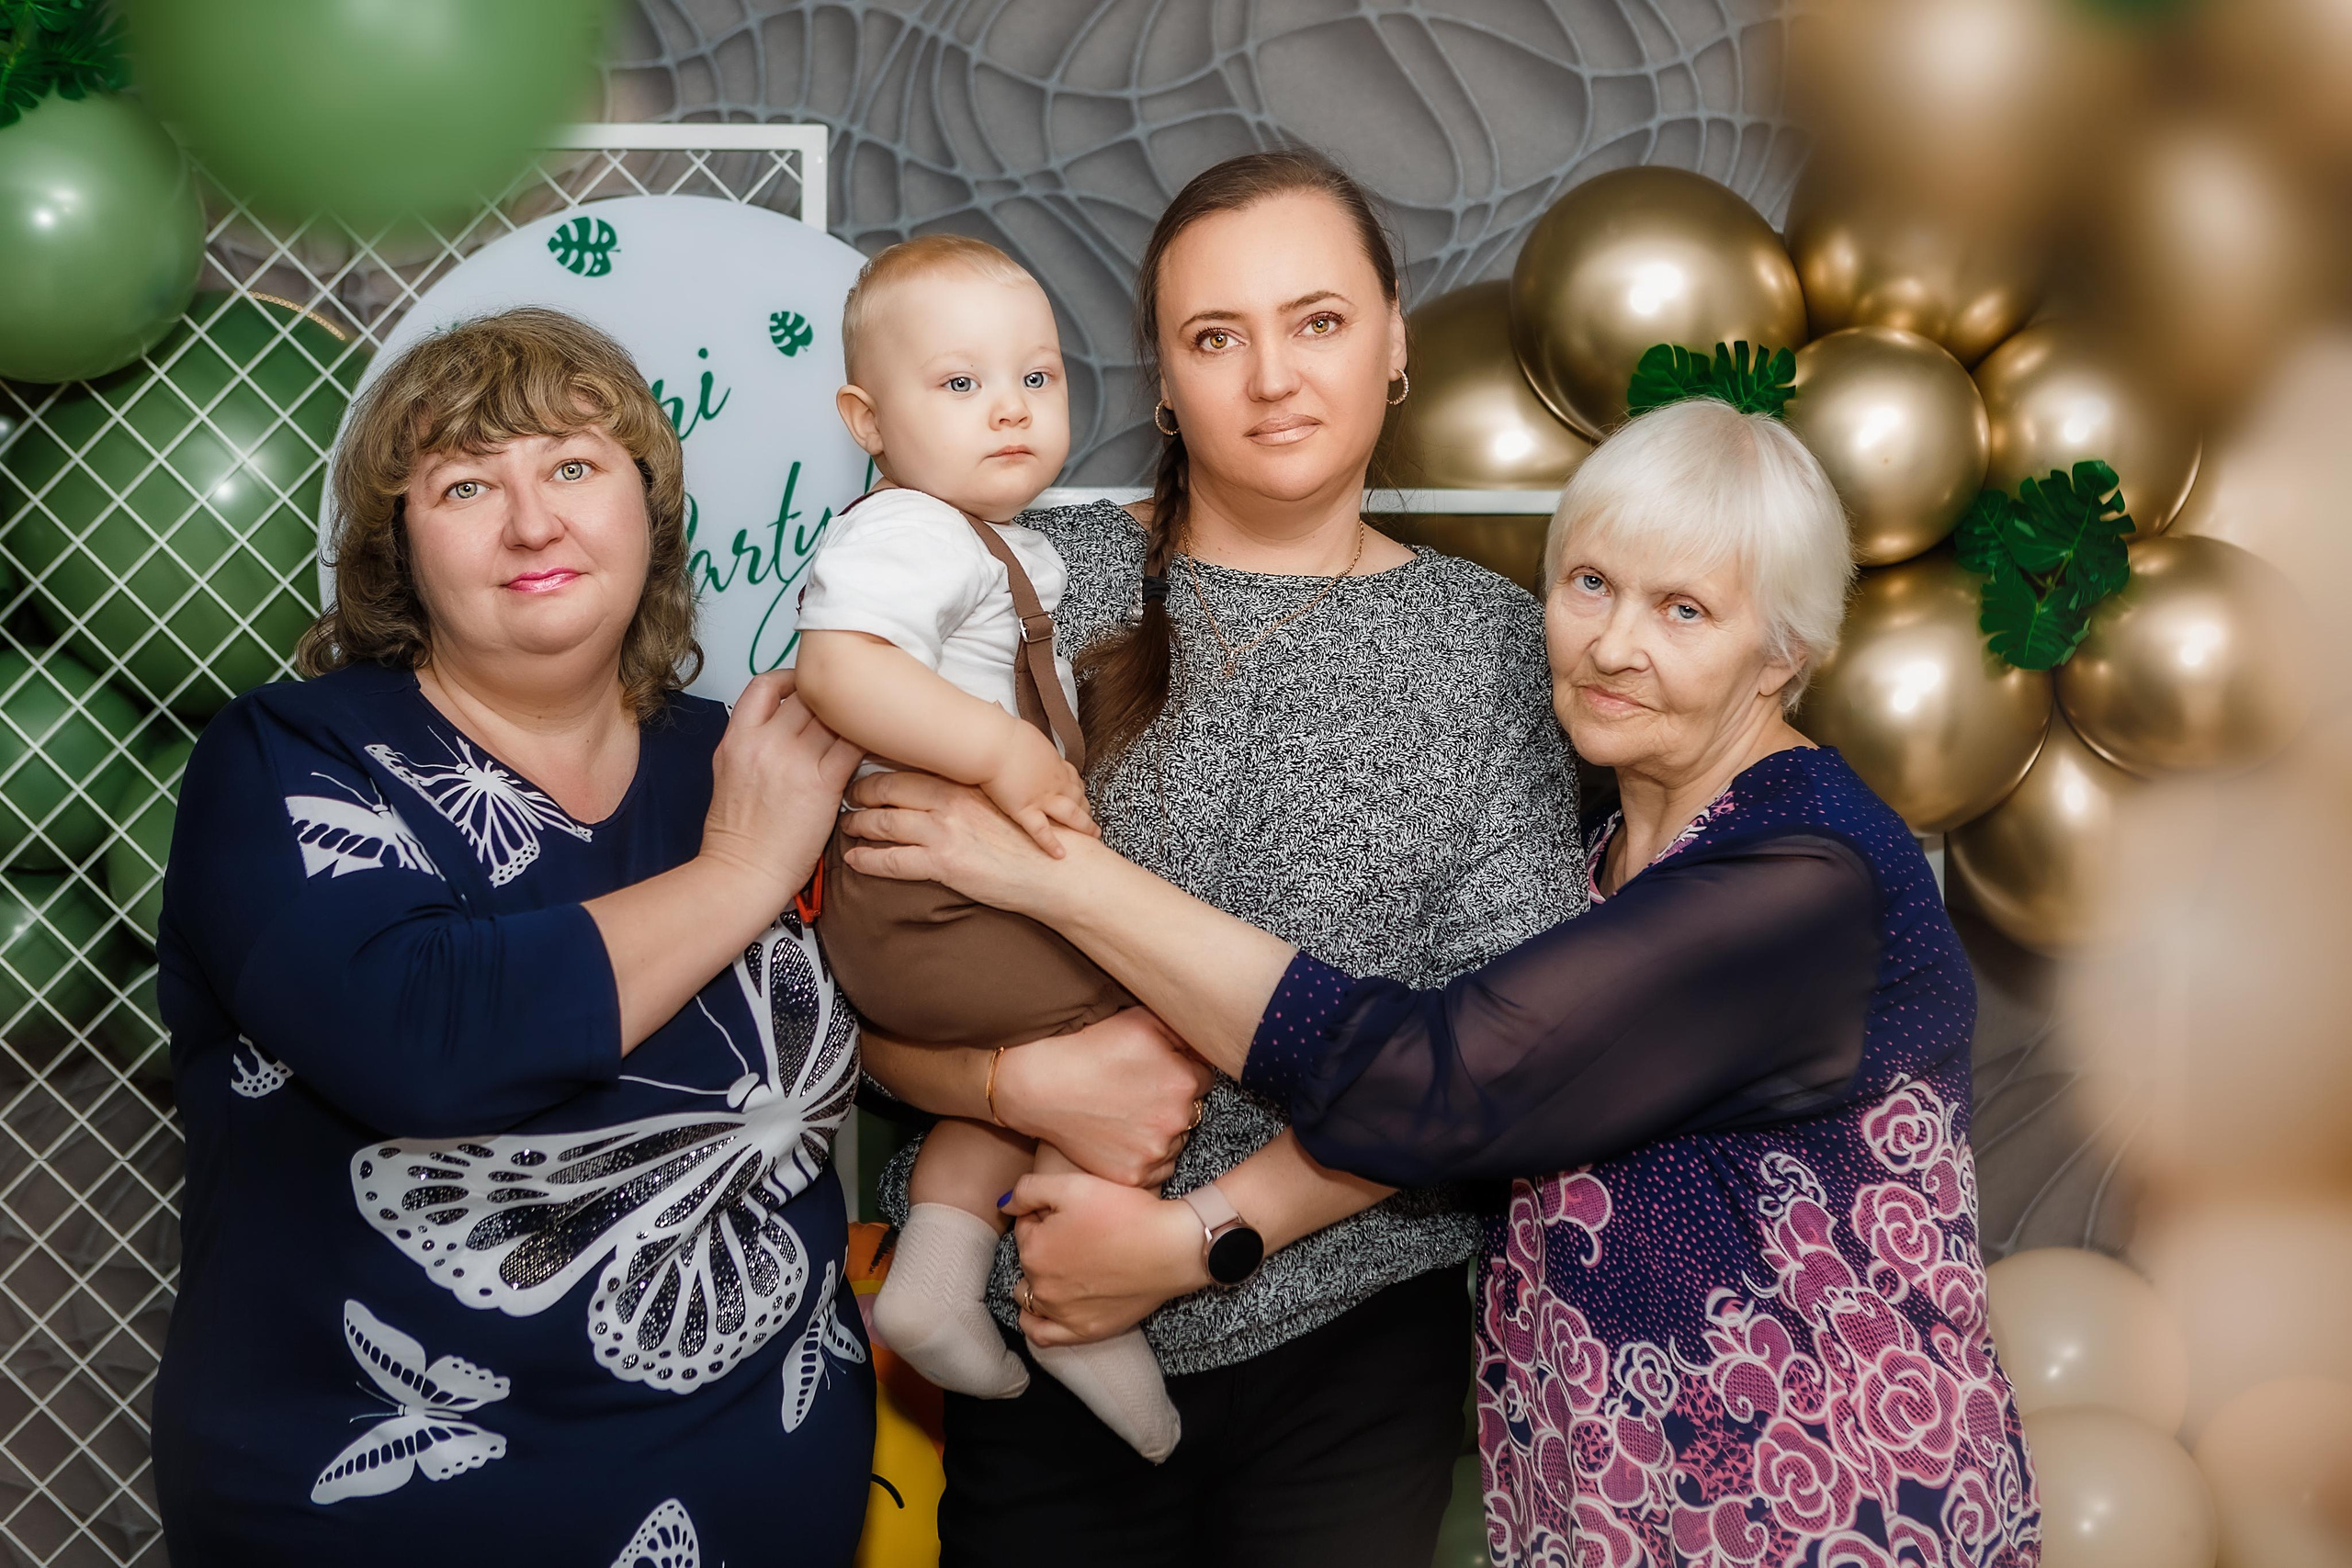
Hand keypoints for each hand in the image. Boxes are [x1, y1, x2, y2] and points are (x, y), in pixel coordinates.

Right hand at [701, 670, 861, 901]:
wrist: (743, 873)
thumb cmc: (737, 833)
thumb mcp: (727, 772)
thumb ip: (750, 740)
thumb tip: (778, 722)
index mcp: (737, 738)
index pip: (765, 684)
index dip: (790, 679)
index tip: (806, 688)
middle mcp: (764, 743)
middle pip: (807, 697)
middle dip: (829, 700)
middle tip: (845, 711)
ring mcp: (793, 761)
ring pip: (834, 717)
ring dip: (852, 717)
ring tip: (865, 724)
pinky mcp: (822, 784)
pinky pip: (853, 745)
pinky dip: (867, 739)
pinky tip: (875, 744)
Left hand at [839, 768, 1067, 915]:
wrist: (1060, 872)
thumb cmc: (1041, 836)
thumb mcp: (1016, 796)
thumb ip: (993, 773)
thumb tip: (995, 722)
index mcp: (966, 783)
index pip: (914, 768)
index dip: (886, 770)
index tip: (871, 772)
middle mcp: (950, 802)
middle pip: (889, 790)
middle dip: (863, 794)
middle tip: (850, 797)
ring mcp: (944, 833)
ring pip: (884, 823)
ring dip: (859, 824)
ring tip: (847, 827)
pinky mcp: (943, 865)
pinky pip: (892, 862)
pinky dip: (867, 860)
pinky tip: (854, 860)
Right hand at [980, 719, 1095, 855]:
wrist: (991, 743)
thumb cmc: (1000, 733)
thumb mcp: (1018, 732)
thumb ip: (1020, 739)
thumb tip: (1008, 725)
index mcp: (1052, 761)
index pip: (1072, 777)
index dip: (1078, 788)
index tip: (1082, 795)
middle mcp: (1053, 780)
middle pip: (1077, 797)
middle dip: (1087, 810)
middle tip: (1094, 821)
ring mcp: (1042, 797)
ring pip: (1071, 815)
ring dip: (1084, 827)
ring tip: (1093, 838)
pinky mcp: (1025, 810)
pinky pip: (1042, 831)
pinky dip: (1052, 844)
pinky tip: (1061, 855)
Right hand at [992, 1008, 1210, 1186]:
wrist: (1042, 1088)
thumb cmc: (1090, 1050)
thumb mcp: (1142, 1021)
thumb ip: (1184, 1031)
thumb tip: (1209, 1041)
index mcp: (1184, 1081)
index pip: (1203, 1077)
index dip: (1179, 1071)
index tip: (1156, 1070)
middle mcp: (1178, 1120)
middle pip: (1192, 1111)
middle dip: (1173, 1101)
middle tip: (1138, 1091)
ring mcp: (1156, 1151)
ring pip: (1175, 1141)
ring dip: (1161, 1130)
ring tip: (1126, 1113)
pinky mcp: (1135, 1174)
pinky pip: (1157, 1168)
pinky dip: (1145, 1155)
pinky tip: (1122, 1136)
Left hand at [1006, 1172, 1209, 1344]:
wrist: (1172, 1247)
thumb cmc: (1126, 1212)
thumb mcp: (1074, 1184)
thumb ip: (1028, 1190)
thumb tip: (1003, 1205)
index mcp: (1034, 1249)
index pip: (1024, 1227)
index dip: (1044, 1214)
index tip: (1070, 1211)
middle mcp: (1041, 1285)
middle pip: (1028, 1260)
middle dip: (1042, 1245)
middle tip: (1076, 1233)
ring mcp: (1062, 1313)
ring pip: (1029, 1296)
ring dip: (1037, 1280)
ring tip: (1065, 1265)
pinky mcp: (1085, 1331)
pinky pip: (1044, 1335)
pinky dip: (1036, 1323)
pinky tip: (1041, 1311)